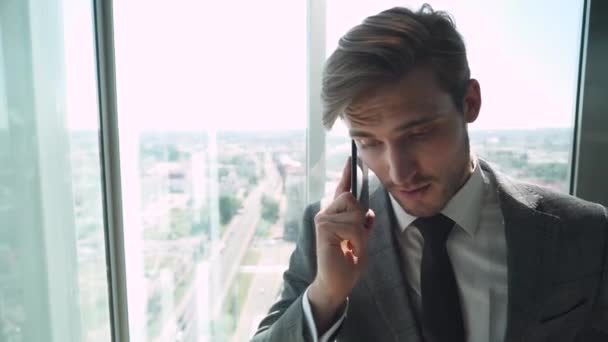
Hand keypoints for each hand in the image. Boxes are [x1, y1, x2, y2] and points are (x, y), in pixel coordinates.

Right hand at [308, 157, 374, 332]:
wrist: (336, 283)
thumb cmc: (348, 263)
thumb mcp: (361, 239)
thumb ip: (363, 224)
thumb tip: (368, 213)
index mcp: (335, 215)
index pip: (342, 191)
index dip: (347, 174)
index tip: (350, 158)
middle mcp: (326, 213)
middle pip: (353, 199)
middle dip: (361, 220)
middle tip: (355, 240)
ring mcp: (323, 219)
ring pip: (355, 212)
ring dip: (360, 233)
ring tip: (351, 247)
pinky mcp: (324, 227)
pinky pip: (353, 225)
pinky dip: (357, 240)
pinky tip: (347, 249)